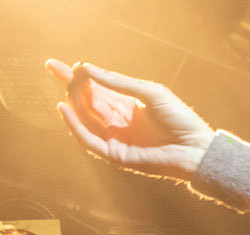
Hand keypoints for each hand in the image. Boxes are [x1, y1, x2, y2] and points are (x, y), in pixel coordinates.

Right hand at [46, 60, 214, 180]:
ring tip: (69, 84)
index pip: (95, 90)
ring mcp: (115, 139)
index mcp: (127, 107)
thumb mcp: (149, 92)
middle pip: (87, 102)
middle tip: (61, 71)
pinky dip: (75, 125)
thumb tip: (87, 69)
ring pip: (86, 118)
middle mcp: (118, 123)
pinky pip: (89, 140)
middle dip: (72, 86)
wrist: (197, 148)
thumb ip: (119, 82)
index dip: (75, 78)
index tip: (53, 65)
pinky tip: (65, 108)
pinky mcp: (116, 155)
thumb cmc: (180, 119)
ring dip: (74, 101)